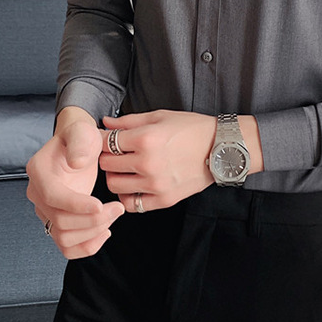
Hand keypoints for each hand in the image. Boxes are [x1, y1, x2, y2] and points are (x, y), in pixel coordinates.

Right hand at [26, 107, 124, 258]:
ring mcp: (46, 210)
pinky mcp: (57, 221)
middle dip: (92, 219)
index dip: (77, 205)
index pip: (53, 196)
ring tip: (114, 214)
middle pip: (60, 221)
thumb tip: (77, 163)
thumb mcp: (82, 132)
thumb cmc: (80, 137)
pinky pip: (67, 246)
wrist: (79, 146)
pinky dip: (86, 246)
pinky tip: (105, 231)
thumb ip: (80, 144)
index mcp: (39, 171)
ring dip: (93, 233)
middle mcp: (37, 194)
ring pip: (64, 237)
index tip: (101, 204)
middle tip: (117, 208)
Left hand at [99, 110, 215, 212]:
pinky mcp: (164, 199)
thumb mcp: (160, 117)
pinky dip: (128, 195)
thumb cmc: (191, 128)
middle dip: (107, 157)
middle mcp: (147, 163)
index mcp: (145, 139)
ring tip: (125, 169)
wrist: (221, 148)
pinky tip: (134, 184)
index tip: (105, 139)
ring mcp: (156, 184)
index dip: (101, 139)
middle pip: (106, 164)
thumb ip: (128, 121)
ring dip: (115, 176)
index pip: (105, 142)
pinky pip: (132, 204)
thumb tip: (104, 123)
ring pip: (114, 185)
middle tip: (115, 153)